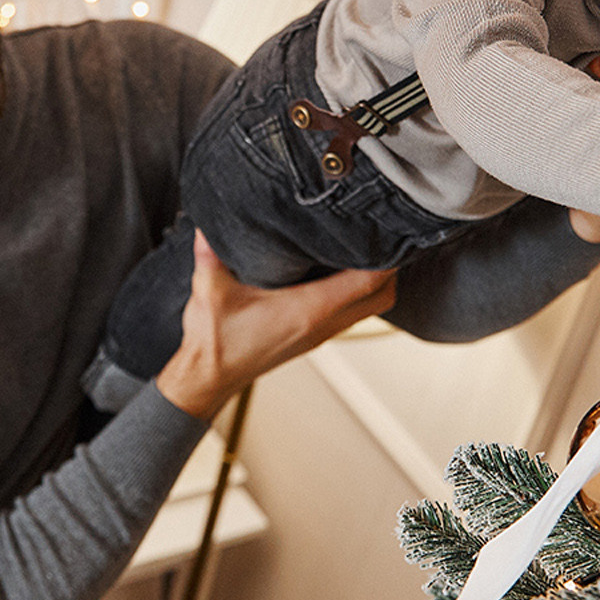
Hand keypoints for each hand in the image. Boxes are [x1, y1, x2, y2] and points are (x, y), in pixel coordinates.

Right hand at [154, 232, 395, 419]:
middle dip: (390, 265)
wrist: (208, 377)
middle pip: (382, 296)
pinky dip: (358, 291)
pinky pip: (352, 312)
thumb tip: (209, 221)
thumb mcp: (208, 290)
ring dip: (376, 280)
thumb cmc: (214, 341)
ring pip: (370, 307)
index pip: (367, 282)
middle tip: (383, 233)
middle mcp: (321, 324)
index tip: (389, 228)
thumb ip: (209, 252)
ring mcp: (320, 333)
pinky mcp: (313, 336)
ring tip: (366, 246)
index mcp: (306, 310)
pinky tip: (339, 268)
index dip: (386, 255)